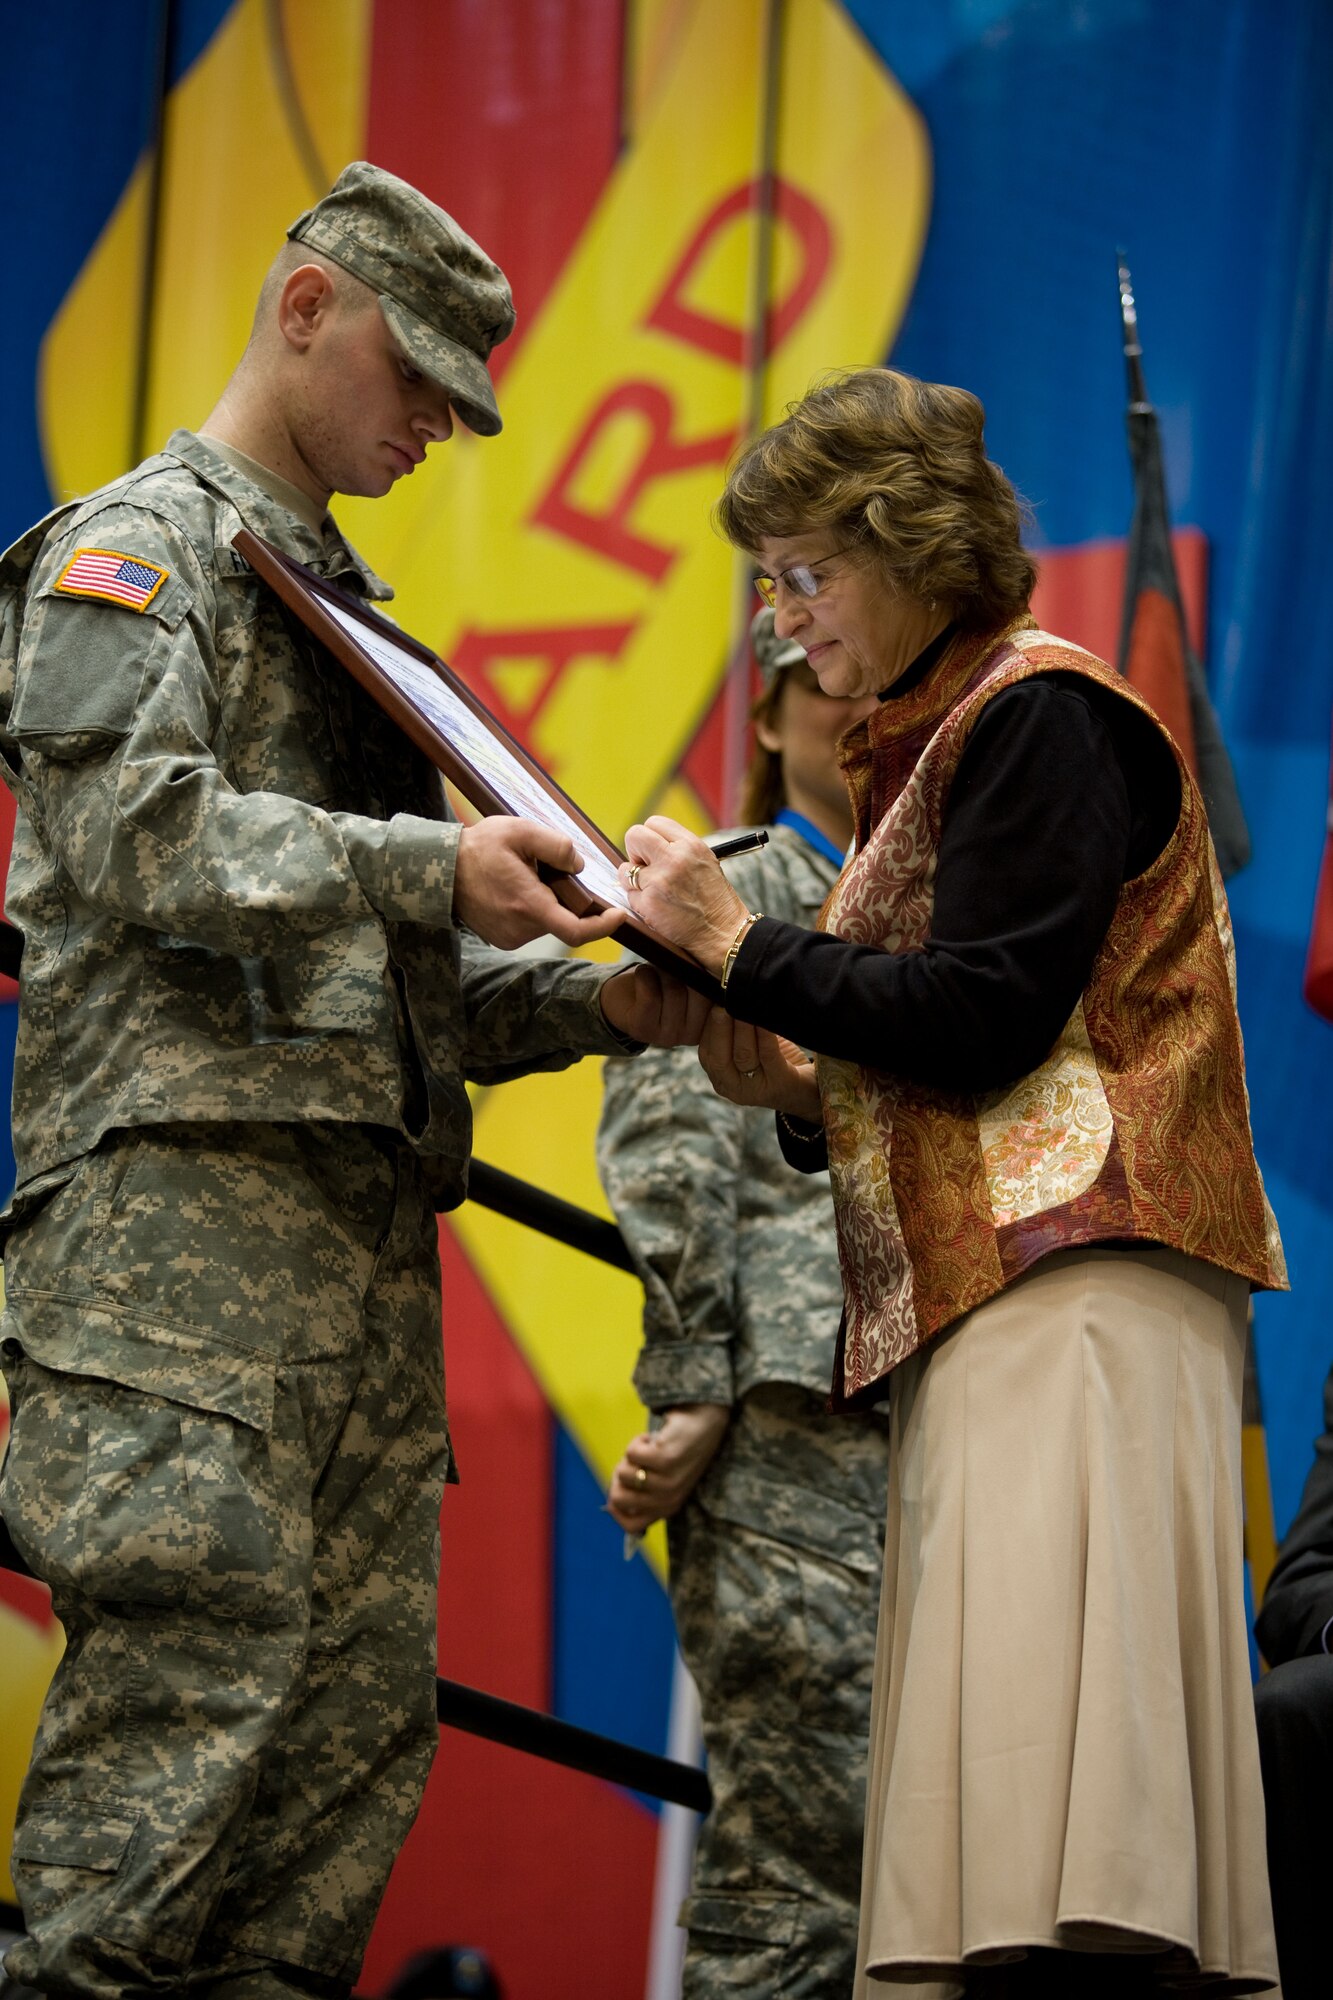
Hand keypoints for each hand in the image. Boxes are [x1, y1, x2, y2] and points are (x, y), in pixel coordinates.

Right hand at [453, 818, 626, 950]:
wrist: (440, 870)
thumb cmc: (479, 847)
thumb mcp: (519, 831)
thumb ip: (555, 845)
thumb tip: (579, 864)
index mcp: (528, 904)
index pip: (576, 931)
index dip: (602, 927)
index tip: (619, 915)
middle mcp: (520, 928)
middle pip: (563, 919)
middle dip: (566, 897)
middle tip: (545, 870)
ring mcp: (510, 937)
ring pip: (547, 921)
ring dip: (548, 902)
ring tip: (523, 876)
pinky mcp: (503, 939)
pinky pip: (531, 925)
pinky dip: (533, 908)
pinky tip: (514, 889)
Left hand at [599, 965, 711, 1046]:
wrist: (624, 997)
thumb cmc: (662, 982)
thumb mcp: (690, 978)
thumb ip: (706, 975)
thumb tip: (715, 959)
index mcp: (710, 1023)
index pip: (721, 995)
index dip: (710, 971)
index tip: (701, 956)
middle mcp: (692, 1036)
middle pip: (699, 992)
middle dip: (684, 968)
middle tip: (672, 961)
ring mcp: (669, 1037)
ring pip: (675, 991)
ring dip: (662, 970)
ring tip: (656, 969)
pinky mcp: (644, 1030)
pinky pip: (650, 996)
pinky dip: (645, 976)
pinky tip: (642, 975)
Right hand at [607, 1404, 731, 1532]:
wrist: (704, 1424)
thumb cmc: (678, 1452)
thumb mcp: (663, 1479)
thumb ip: (641, 1494)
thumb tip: (611, 1504)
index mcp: (668, 1508)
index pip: (631, 1526)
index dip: (616, 1509)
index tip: (618, 1487)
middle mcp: (669, 1500)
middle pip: (619, 1499)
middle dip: (618, 1476)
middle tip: (635, 1462)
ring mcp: (668, 1481)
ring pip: (623, 1473)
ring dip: (631, 1455)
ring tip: (650, 1447)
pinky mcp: (665, 1459)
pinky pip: (631, 1453)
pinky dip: (637, 1441)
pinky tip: (652, 1438)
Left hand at [620, 816, 749, 972]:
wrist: (722, 932)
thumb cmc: (714, 899)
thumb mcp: (704, 861)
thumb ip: (678, 849)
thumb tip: (647, 846)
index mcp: (691, 845)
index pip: (654, 823)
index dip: (650, 838)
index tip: (654, 852)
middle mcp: (674, 858)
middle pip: (634, 836)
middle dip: (635, 851)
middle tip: (645, 867)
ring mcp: (659, 881)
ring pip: (624, 869)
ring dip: (633, 880)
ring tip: (653, 890)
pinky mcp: (648, 903)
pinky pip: (629, 894)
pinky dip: (638, 901)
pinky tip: (657, 907)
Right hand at [698, 1007, 821, 1117]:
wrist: (809, 1087)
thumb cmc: (776, 1060)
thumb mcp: (749, 1045)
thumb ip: (733, 1027)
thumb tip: (725, 993)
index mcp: (720, 1076)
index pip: (706, 1052)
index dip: (708, 1025)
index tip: (713, 999)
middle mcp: (732, 1087)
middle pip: (718, 1056)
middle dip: (720, 1026)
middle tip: (724, 999)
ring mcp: (755, 1090)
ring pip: (743, 1055)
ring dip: (742, 1027)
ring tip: (744, 1003)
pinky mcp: (779, 1085)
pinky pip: (769, 1055)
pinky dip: (765, 1034)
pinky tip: (765, 1017)